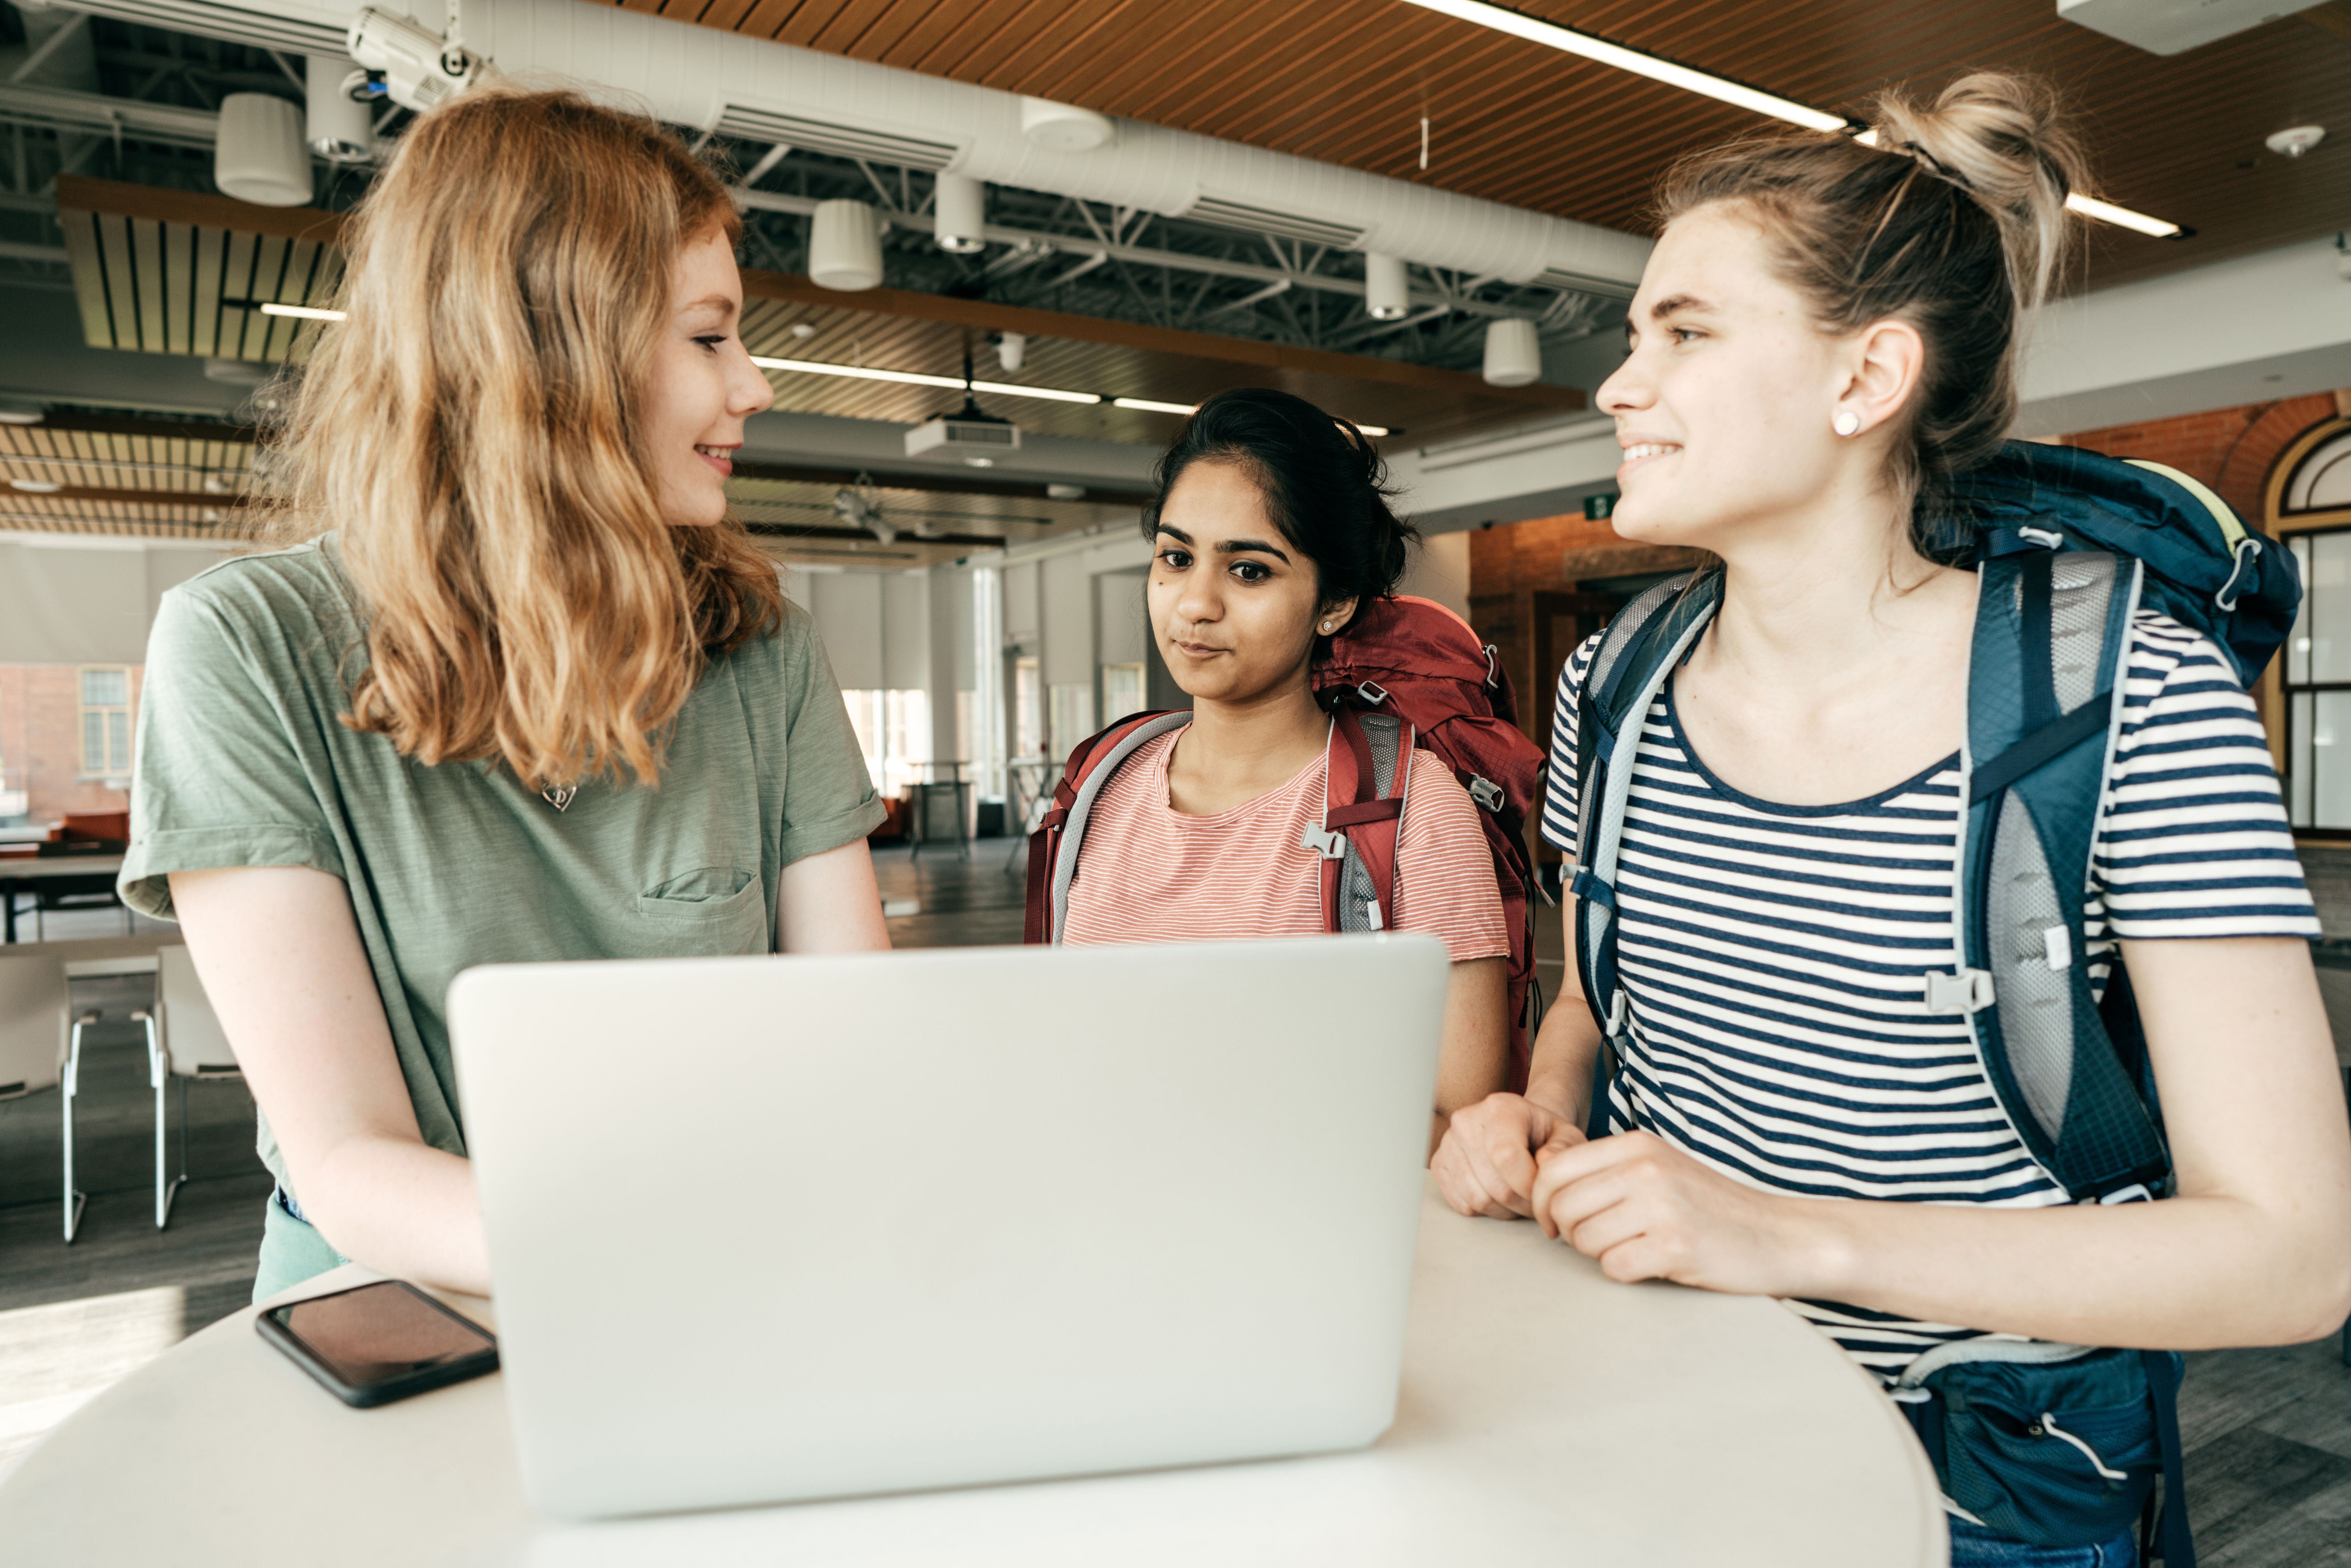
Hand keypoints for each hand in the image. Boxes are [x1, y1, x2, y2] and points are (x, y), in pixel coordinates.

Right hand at [1432, 1092, 1585, 1218]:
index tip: (1543, 1190)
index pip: (1506, 1157)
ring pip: (1478, 1199)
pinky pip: (1462, 1204)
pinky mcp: (1439, 1163)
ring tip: (1518, 1196)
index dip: (1529, 1186)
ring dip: (1505, 1210)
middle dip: (1522, 1203)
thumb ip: (1563, 1150)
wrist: (1519, 1132)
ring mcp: (1448, 1142)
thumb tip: (1545, 1163)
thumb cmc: (1543, 1136)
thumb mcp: (1567, 1137)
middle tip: (1535, 1197)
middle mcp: (1466, 1120)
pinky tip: (1497, 1194)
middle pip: (1495, 1186)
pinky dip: (1484, 1210)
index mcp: (1499, 1107)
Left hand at [1530, 1130, 1813, 1294]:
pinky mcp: (1675, 1246)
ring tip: (1636, 1248)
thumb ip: (1607, 1170)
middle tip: (1599, 1241)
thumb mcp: (1659, 1169)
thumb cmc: (1711, 1208)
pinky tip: (1654, 1264)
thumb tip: (1542, 1181)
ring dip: (1601, 1254)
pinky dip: (1627, 1273)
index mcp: (1636, 1145)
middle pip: (1560, 1206)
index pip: (1553, 1169)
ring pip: (1583, 1239)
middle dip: (1568, 1232)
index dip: (1542, 1203)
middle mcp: (1645, 1169)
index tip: (1556, 1223)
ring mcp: (1660, 1206)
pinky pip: (1614, 1267)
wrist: (1781, 1236)